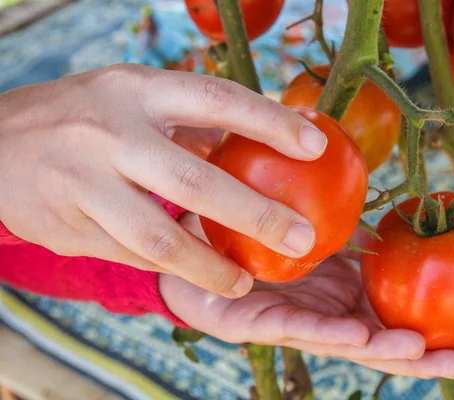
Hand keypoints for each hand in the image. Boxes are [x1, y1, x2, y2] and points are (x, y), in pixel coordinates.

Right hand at [0, 63, 328, 297]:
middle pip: (194, 182)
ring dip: (210, 267)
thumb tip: (266, 141)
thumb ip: (194, 121)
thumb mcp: (137, 97)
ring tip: (245, 283)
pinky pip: (131, 256)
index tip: (317, 145)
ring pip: (158, 239)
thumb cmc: (89, 116)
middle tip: (301, 239)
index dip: (271, 122)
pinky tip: (198, 274)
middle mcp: (110, 133)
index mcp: (138, 90)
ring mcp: (84, 182)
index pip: (217, 100)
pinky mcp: (68, 225)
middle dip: (256, 216)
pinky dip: (171, 269)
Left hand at [160, 213, 453, 379]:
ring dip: (387, 353)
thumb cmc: (261, 238)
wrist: (201, 242)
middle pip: (377, 341)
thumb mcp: (315, 231)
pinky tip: (364, 339)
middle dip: (420, 355)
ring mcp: (296, 323)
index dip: (426, 328)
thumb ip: (352, 234)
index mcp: (341, 295)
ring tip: (429, 355)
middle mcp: (324, 314)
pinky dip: (333, 335)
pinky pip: (300, 328)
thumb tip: (395, 223)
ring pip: (346, 344)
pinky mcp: (260, 325)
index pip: (390, 317)